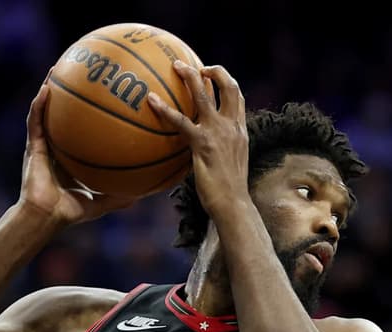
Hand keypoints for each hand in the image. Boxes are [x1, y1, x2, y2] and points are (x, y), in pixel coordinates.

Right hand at [20, 71, 135, 224]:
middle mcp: (55, 148)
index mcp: (68, 158)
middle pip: (61, 116)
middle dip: (67, 96)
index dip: (86, 117)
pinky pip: (35, 121)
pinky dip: (39, 104)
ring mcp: (42, 146)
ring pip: (44, 112)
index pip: (78, 132)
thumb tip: (141, 195)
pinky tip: (46, 89)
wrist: (45, 217)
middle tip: (79, 75)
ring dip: (48, 90)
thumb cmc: (68, 212)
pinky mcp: (32, 147)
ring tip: (56, 70)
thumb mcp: (100, 202)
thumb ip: (118, 197)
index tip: (100, 101)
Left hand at [148, 61, 248, 215]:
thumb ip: (220, 151)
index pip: (238, 98)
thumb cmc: (229, 193)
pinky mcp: (202, 144)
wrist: (234, 204)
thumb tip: (201, 151)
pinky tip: (151, 100)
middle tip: (194, 65)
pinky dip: (164, 109)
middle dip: (213, 71)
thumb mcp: (230, 166)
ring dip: (190, 77)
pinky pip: (180, 121)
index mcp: (241, 131)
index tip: (213, 75)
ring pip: (204, 95)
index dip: (226, 82)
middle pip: (228, 87)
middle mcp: (232, 127)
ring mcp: (218, 133)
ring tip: (175, 65)